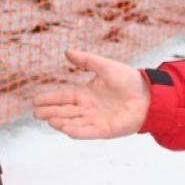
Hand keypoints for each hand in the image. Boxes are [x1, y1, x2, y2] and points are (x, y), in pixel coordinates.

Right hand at [32, 49, 150, 138]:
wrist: (149, 95)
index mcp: (86, 93)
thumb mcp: (106, 66)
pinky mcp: (105, 130)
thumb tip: (67, 52)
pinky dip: (77, 131)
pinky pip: (88, 132)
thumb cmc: (129, 80)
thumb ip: (87, 60)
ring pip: (74, 122)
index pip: (63, 96)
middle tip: (36, 113)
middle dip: (50, 112)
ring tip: (49, 120)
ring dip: (61, 122)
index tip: (35, 100)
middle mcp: (88, 108)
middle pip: (65, 111)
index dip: (49, 98)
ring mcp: (95, 120)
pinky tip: (65, 129)